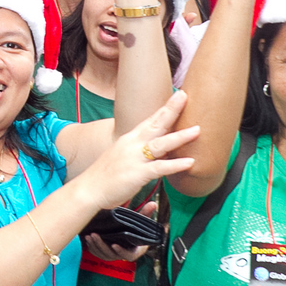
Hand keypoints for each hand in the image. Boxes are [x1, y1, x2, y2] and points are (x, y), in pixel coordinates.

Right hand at [76, 91, 198, 210]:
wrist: (88, 189)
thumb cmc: (105, 176)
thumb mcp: (122, 157)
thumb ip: (139, 153)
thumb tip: (157, 155)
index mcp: (129, 140)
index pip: (149, 120)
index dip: (164, 108)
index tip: (177, 96)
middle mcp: (132, 145)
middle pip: (155, 124)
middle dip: (171, 110)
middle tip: (184, 96)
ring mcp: (134, 158)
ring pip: (160, 144)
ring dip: (179, 137)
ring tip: (197, 130)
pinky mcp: (137, 173)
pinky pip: (159, 168)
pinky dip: (175, 165)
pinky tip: (189, 162)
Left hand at [82, 200, 158, 262]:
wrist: (125, 232)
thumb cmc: (133, 228)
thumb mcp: (139, 221)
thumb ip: (145, 214)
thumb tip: (153, 204)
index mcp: (134, 250)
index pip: (129, 255)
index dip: (121, 252)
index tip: (114, 245)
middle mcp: (123, 254)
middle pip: (112, 255)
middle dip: (102, 246)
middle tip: (95, 235)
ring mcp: (113, 255)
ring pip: (103, 254)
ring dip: (95, 245)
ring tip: (90, 235)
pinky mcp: (105, 253)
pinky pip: (97, 253)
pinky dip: (91, 247)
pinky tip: (87, 238)